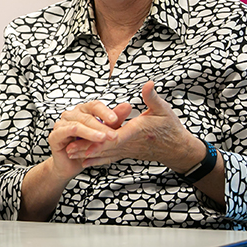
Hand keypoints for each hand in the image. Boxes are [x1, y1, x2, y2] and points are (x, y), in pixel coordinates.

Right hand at [47, 100, 127, 179]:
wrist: (70, 165)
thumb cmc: (86, 148)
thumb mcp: (104, 134)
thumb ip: (114, 120)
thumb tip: (127, 107)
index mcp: (83, 111)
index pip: (94, 106)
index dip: (105, 111)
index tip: (116, 119)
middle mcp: (71, 115)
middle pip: (87, 116)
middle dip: (102, 126)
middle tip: (114, 135)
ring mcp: (61, 124)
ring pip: (78, 124)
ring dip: (92, 132)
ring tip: (104, 139)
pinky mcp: (55, 135)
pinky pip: (67, 132)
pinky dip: (79, 136)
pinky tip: (88, 143)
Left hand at [70, 81, 196, 168]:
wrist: (178, 150)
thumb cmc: (171, 128)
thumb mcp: (164, 110)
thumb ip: (152, 97)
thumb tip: (148, 84)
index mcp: (138, 130)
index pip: (117, 135)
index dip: (100, 138)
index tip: (86, 138)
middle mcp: (130, 142)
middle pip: (105, 147)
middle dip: (87, 148)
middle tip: (68, 148)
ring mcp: (128, 150)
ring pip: (105, 154)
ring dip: (87, 154)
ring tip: (69, 154)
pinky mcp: (127, 153)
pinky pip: (109, 158)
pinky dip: (96, 160)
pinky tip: (84, 162)